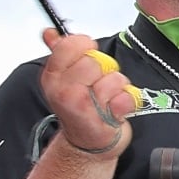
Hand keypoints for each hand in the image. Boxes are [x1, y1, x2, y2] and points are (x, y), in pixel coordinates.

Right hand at [38, 27, 133, 158]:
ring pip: (113, 78)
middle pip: (95, 60)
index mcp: (53, 77)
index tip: (87, 56)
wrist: (87, 144)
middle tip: (98, 84)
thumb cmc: (80, 108)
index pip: (71, 44)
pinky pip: (126, 97)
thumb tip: (51, 33)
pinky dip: (128, 101)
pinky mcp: (104, 120)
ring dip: (117, 87)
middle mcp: (64, 92)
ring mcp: (83, 107)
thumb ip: (59, 53)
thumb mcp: (63, 80)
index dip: (85, 46)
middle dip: (104, 70)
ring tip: (108, 98)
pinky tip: (117, 108)